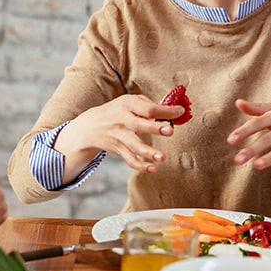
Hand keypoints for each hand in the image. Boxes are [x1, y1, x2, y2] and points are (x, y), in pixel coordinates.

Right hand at [54, 95, 186, 172]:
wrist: (90, 126)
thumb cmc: (117, 111)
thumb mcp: (129, 101)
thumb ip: (150, 105)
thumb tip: (174, 108)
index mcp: (128, 104)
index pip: (148, 108)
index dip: (165, 111)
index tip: (180, 112)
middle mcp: (122, 120)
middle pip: (139, 124)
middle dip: (155, 128)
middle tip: (170, 131)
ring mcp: (120, 136)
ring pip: (134, 146)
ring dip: (148, 152)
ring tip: (162, 158)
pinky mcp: (119, 149)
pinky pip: (130, 159)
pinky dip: (141, 166)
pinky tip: (153, 169)